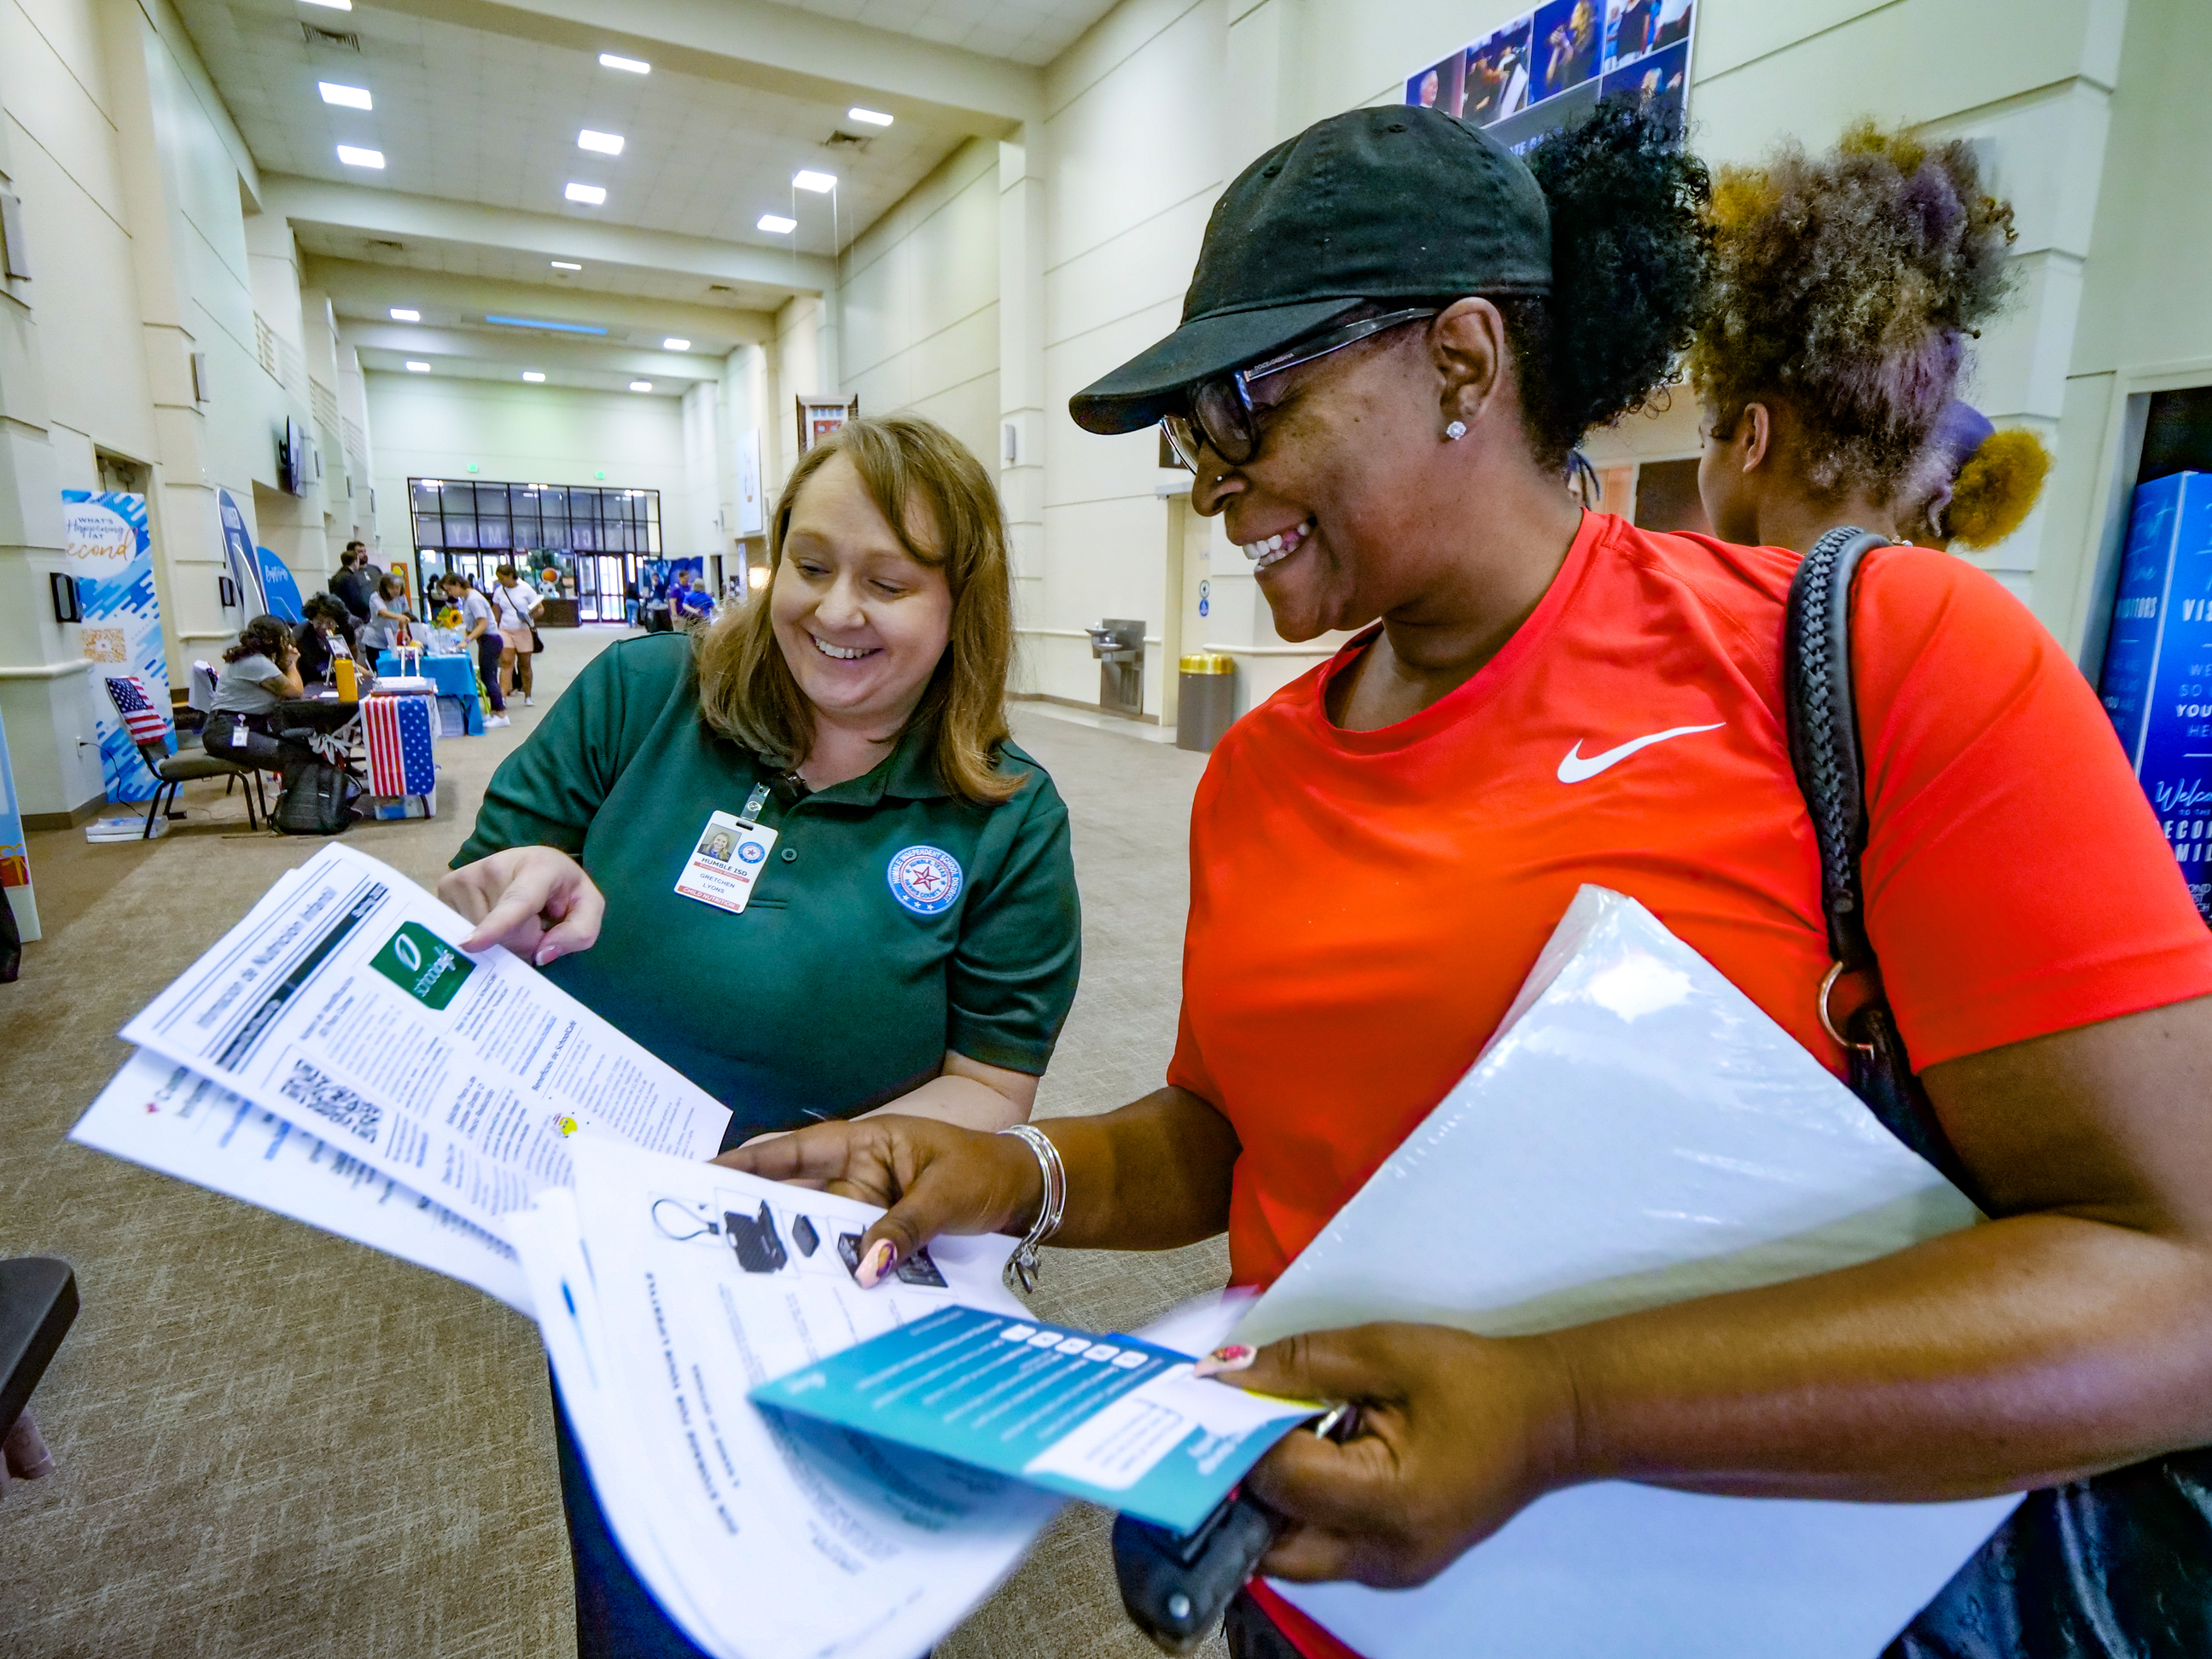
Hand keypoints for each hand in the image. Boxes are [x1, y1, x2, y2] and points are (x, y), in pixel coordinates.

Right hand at [438, 846, 604, 965]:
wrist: (533, 863)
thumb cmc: (561, 888)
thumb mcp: (587, 907)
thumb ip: (579, 933)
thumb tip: (541, 956)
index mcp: (537, 868)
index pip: (517, 902)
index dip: (495, 926)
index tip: (470, 944)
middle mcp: (494, 866)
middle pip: (503, 934)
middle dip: (521, 944)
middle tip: (534, 925)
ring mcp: (465, 875)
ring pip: (479, 936)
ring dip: (499, 941)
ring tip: (512, 919)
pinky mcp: (445, 887)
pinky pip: (460, 930)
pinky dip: (478, 935)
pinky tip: (489, 918)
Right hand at [715, 1117, 1041, 1285]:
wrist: (1024, 1191)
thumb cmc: (985, 1172)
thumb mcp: (945, 1196)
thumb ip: (902, 1229)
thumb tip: (864, 1268)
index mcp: (865, 1143)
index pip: (796, 1150)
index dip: (749, 1162)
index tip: (704, 1172)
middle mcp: (857, 1175)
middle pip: (801, 1201)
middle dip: (763, 1221)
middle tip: (718, 1249)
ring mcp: (867, 1208)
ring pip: (823, 1236)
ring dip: (800, 1258)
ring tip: (756, 1283)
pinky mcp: (882, 1238)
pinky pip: (852, 1256)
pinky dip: (838, 1274)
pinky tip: (817, 1299)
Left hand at [1216, 1322, 1577, 1587]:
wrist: (1549, 1417)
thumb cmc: (1476, 1380)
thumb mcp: (1385, 1351)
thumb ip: (1300, 1362)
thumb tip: (1223, 1373)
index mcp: (1388, 1502)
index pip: (1282, 1480)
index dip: (1245, 1436)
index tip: (1228, 1395)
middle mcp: (1383, 1555)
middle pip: (1271, 1541)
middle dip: (1245, 1485)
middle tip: (1233, 1430)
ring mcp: (1389, 1570)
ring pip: (1290, 1554)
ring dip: (1270, 1503)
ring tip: (1268, 1443)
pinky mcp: (1393, 1566)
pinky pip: (1320, 1550)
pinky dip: (1300, 1512)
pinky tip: (1307, 1461)